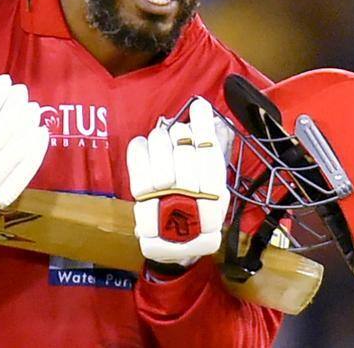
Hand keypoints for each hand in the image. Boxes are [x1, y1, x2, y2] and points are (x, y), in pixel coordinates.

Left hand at [127, 98, 232, 266]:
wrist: (177, 248)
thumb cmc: (197, 215)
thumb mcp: (214, 189)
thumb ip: (213, 157)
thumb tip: (213, 123)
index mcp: (215, 193)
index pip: (210, 151)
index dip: (203, 125)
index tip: (199, 106)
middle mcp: (193, 197)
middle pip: (183, 148)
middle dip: (178, 133)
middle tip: (176, 134)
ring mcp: (166, 200)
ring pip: (160, 151)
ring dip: (159, 139)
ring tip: (161, 139)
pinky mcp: (143, 203)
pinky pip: (138, 165)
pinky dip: (139, 149)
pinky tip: (143, 143)